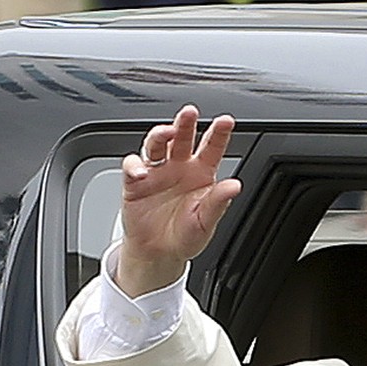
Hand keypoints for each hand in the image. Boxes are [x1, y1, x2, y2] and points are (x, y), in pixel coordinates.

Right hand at [116, 105, 241, 296]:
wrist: (159, 253)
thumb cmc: (185, 235)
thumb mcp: (206, 222)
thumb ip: (218, 203)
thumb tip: (234, 186)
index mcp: (201, 173)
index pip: (212, 148)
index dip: (219, 133)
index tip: (226, 121)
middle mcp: (179, 166)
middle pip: (182, 138)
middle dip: (185, 123)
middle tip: (189, 112)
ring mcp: (157, 171)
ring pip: (156, 144)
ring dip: (159, 135)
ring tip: (166, 132)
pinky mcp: (135, 182)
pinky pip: (132, 166)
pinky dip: (134, 165)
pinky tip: (141, 171)